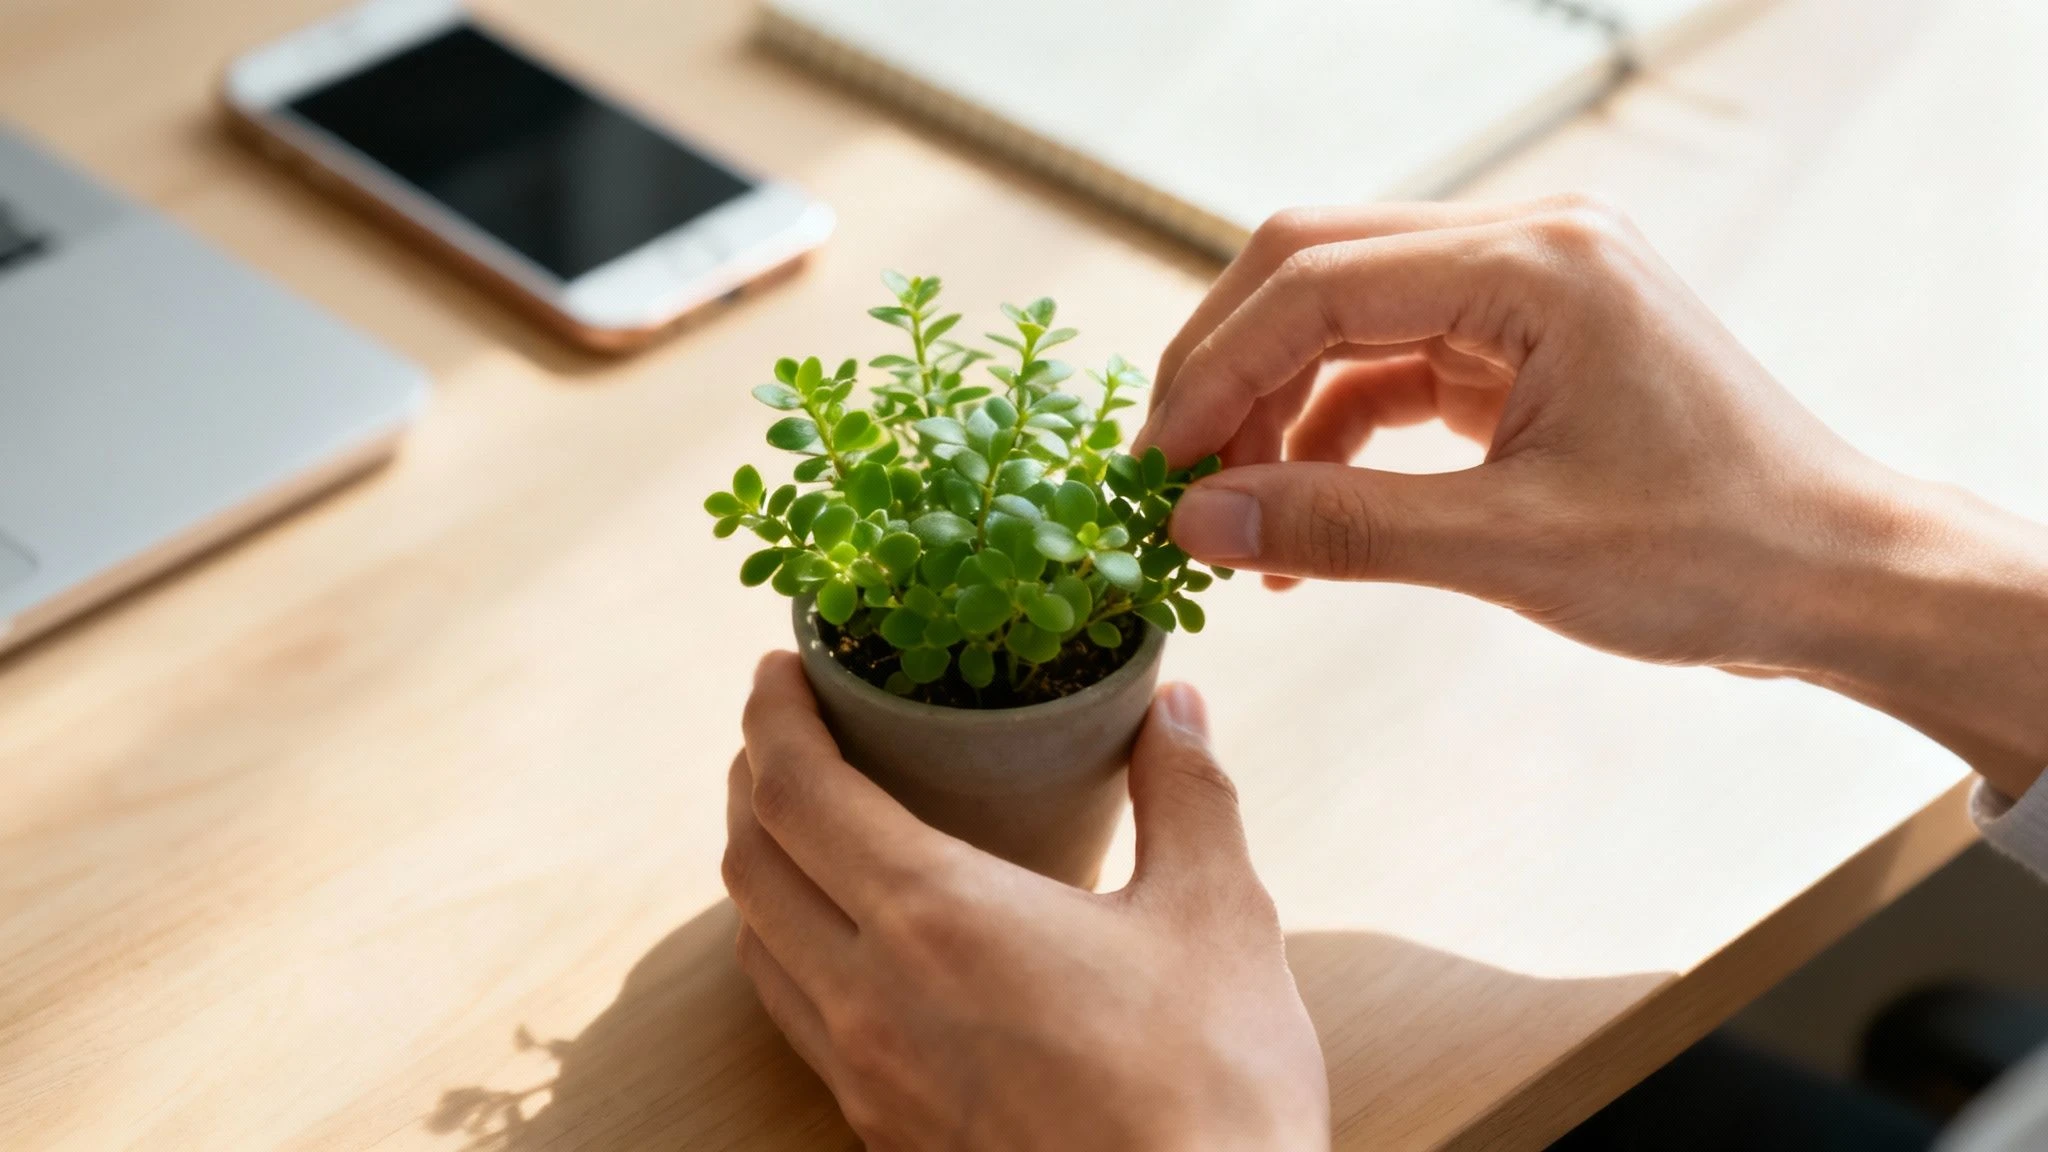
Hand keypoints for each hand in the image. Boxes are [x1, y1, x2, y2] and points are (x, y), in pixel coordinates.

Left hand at [724, 654, 1328, 1151]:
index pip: (796, 790)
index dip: (771, 714)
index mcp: (936, 917)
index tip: (780, 665)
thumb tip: (1174, 704)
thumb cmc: (1214, 1085)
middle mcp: (871, 996)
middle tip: (790, 728)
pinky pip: (796, 1018)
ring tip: (807, 821)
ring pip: (758, 947)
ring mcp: (866, 1076)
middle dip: (752, 778)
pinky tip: (851, 938)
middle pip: (750, 862)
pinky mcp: (884, 1131)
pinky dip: (791, 947)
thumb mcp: (1219, 915)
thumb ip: (1187, 791)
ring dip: (762, 866)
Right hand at [1139, 199, 2047, 794]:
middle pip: (1313, 270)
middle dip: (1226, 373)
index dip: (1213, 371)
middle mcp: (1527, 247)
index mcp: (1535, 263)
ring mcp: (1526, 291)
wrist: (1835, 578)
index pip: (1315, 281)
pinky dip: (1331, 436)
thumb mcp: (1512, 550)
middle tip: (1171, 481)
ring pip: (1342, 319)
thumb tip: (1198, 520)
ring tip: (1232, 521)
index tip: (1154, 467)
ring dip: (1273, 411)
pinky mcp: (1524, 345)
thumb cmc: (1716, 554)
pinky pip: (1389, 368)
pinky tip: (1300, 520)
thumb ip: (1341, 525)